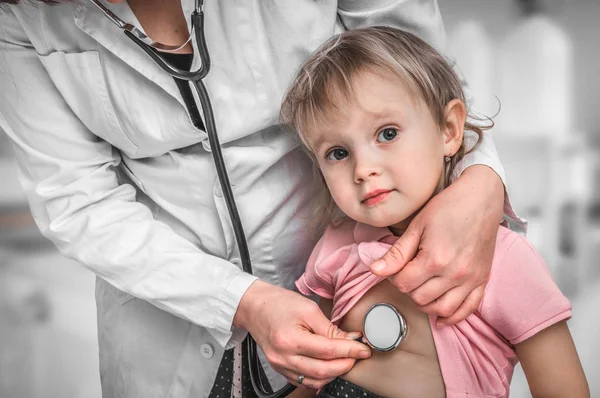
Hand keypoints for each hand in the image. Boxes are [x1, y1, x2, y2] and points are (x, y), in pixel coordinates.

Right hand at [233, 280, 370, 389]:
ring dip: (334, 373)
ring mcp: (280, 365)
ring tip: (346, 359)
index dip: (350, 351)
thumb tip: (351, 340)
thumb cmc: (278, 303)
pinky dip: (320, 376)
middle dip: (346, 365)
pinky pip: (304, 381)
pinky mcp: (280, 369)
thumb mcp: (308, 309)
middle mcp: (283, 357)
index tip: (364, 349)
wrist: (254, 307)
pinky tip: (330, 366)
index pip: (328, 351)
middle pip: (323, 371)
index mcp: (290, 339)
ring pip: (315, 380)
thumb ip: (330, 328)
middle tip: (358, 355)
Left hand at [369, 165, 503, 325]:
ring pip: (442, 309)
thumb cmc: (447, 207)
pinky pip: (468, 309)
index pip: (403, 284)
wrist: (481, 198)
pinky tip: (442, 317)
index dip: (394, 277)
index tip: (397, 267)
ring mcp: (471, 279)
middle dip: (409, 289)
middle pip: (421, 298)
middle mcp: (454, 273)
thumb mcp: (416, 226)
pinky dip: (454, 317)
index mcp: (434, 259)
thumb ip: (396, 253)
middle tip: (408, 274)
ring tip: (421, 291)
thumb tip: (374, 270)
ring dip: (427, 305)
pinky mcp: (483, 280)